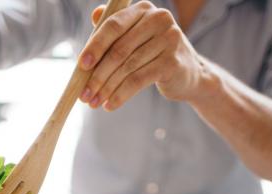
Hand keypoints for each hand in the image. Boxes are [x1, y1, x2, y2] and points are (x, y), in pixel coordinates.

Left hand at [77, 1, 209, 110]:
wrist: (189, 75)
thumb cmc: (154, 55)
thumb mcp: (136, 38)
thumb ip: (116, 28)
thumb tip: (94, 15)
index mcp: (144, 9)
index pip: (113, 25)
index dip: (95, 46)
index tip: (81, 65)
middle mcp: (159, 19)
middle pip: (119, 50)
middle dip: (97, 75)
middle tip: (84, 94)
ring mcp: (169, 40)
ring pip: (127, 68)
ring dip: (106, 88)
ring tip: (94, 102)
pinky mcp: (172, 62)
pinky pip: (138, 80)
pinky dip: (121, 95)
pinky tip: (110, 105)